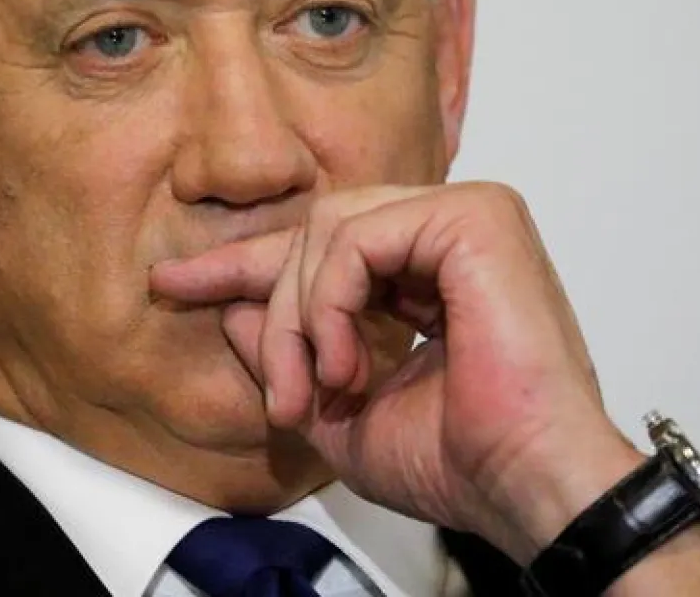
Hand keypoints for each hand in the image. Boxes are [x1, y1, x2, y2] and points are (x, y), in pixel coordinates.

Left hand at [151, 182, 644, 561]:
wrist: (524, 485)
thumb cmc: (460, 462)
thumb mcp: (339, 410)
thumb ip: (287, 351)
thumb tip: (233, 307)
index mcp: (429, 271)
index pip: (322, 247)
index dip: (245, 265)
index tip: (175, 284)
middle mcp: (448, 232)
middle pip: (316, 230)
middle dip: (275, 308)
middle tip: (279, 393)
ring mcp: (466, 215)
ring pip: (327, 230)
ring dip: (301, 316)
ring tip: (316, 386)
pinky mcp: (475, 217)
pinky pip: (356, 238)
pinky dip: (331, 302)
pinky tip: (346, 363)